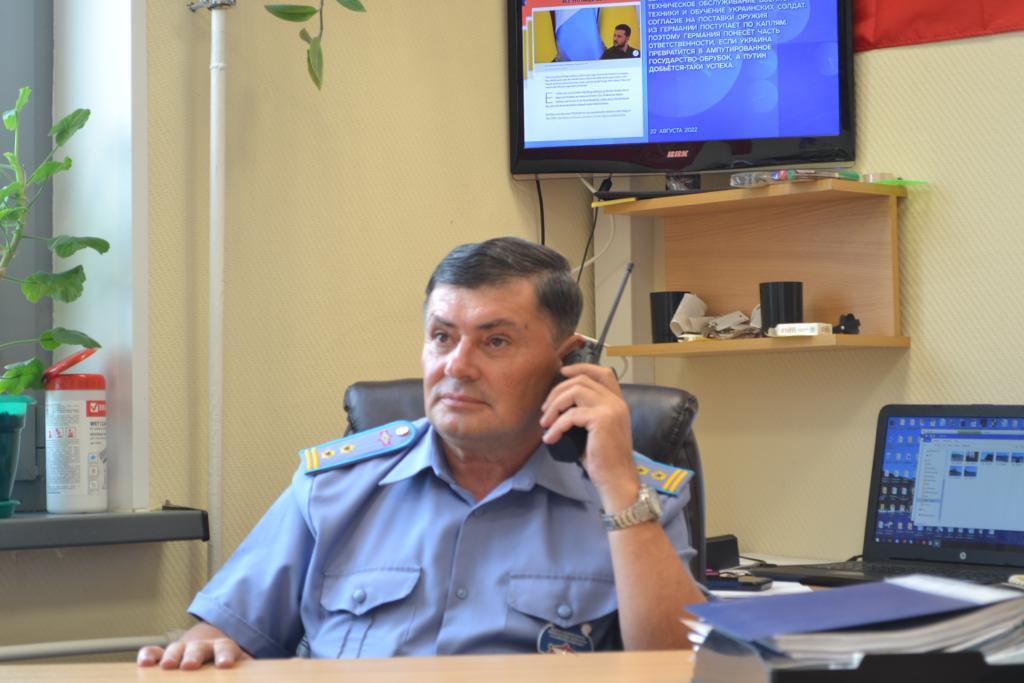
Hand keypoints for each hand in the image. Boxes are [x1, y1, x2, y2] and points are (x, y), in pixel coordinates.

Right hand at [136, 622, 249, 669]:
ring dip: (172, 656)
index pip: (226, 649)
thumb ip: (245, 675)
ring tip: (167, 667)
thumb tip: (259, 680)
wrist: (213, 651)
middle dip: (194, 656)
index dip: (225, 655)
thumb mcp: (239, 671)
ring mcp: (183, 648)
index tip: (225, 664)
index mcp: (224, 648)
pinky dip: (149, 655)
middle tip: (190, 665)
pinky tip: (144, 663)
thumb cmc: (226, 666)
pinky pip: (155, 653)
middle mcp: (203, 646)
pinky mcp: (166, 655)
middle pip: (199, 648)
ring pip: (177, 649)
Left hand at [540, 363, 639, 510]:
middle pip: (583, 380)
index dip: (582, 368)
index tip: (562, 372)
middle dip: (558, 391)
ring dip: (554, 405)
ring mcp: (611, 409)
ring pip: (575, 391)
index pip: (603, 373)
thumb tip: (559, 405)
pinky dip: (556, 426)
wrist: (616, 480)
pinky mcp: (602, 419)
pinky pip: (570, 415)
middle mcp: (617, 402)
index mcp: (618, 403)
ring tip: (545, 423)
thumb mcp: (595, 431)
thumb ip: (585, 414)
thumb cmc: (603, 460)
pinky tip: (550, 438)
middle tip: (545, 409)